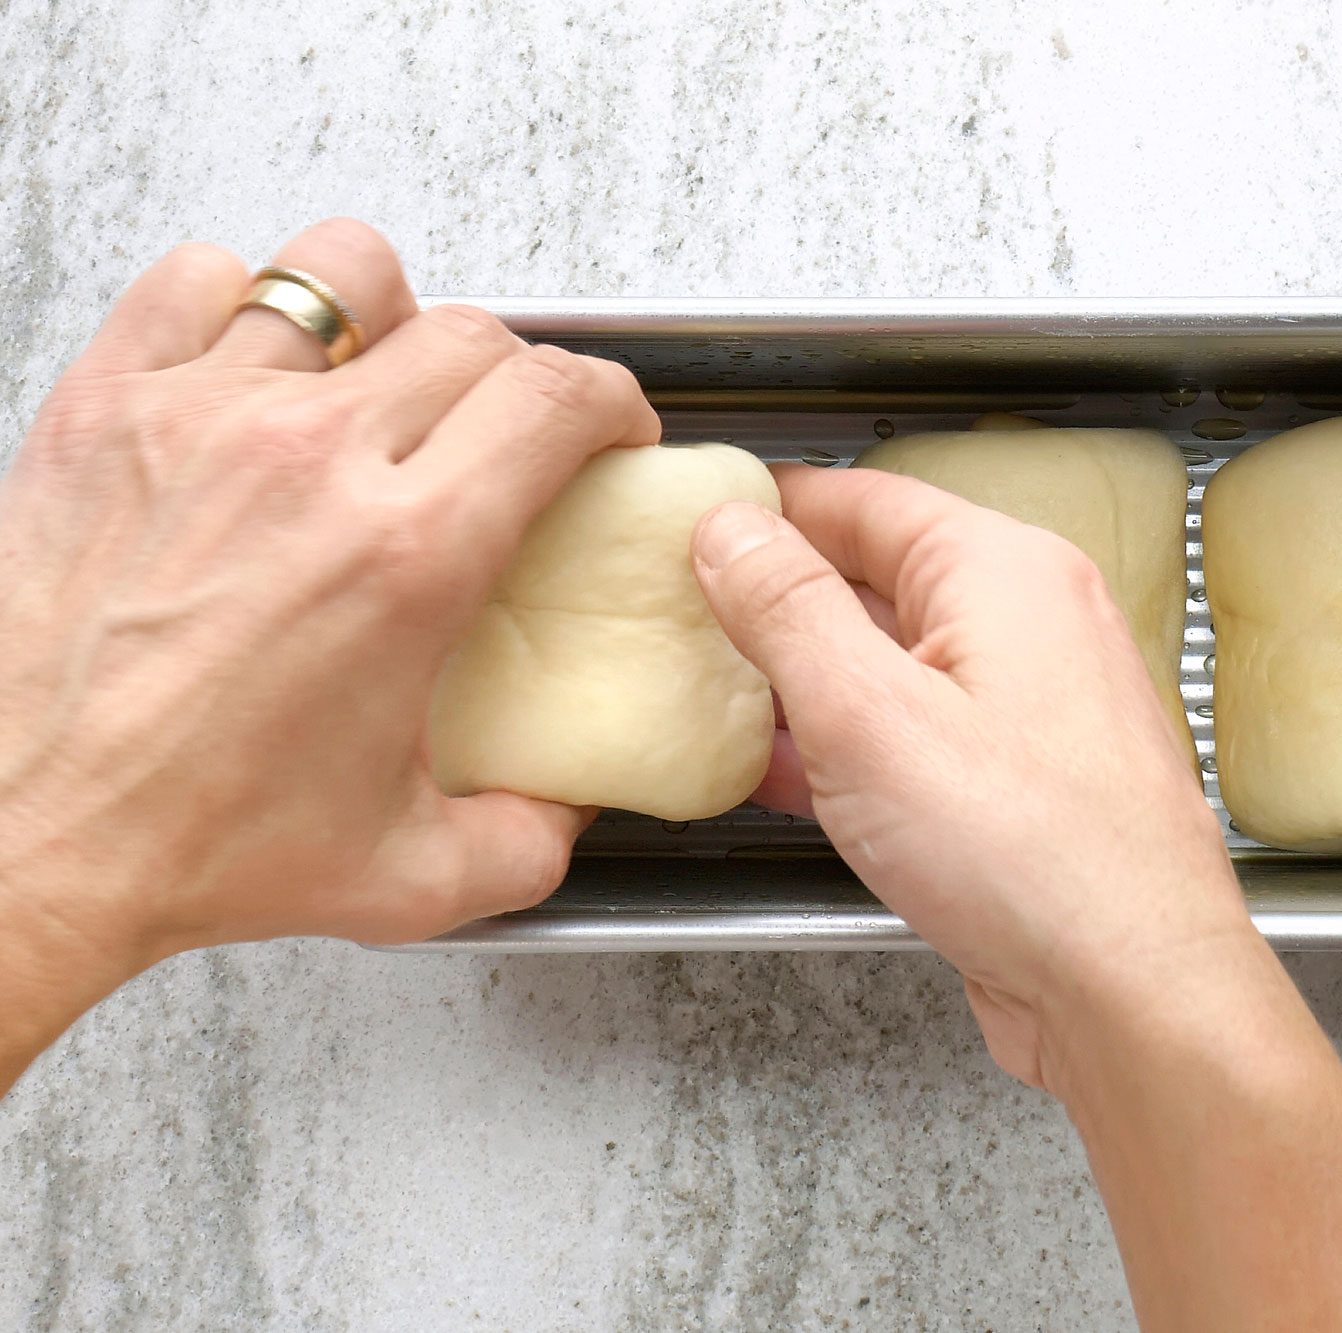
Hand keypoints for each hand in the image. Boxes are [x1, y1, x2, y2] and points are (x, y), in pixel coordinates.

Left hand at [0, 219, 655, 983]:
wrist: (20, 837)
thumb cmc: (185, 841)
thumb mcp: (412, 877)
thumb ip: (530, 840)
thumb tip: (572, 802)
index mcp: (407, 556)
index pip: (555, 398)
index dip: (610, 399)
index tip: (606, 427)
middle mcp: (311, 463)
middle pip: (471, 332)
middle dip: (520, 374)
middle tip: (509, 429)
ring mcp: (202, 419)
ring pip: (342, 274)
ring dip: (392, 316)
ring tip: (385, 372)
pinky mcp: (106, 410)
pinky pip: (196, 280)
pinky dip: (242, 303)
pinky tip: (257, 367)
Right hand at [692, 468, 1341, 1329]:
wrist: (1133, 992)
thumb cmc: (1032, 854)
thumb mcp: (866, 712)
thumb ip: (787, 609)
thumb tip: (728, 528)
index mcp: (1003, 572)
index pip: (861, 498)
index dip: (767, 507)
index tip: (689, 523)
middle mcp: (1033, 625)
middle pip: (880, 579)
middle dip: (779, 602)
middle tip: (684, 619)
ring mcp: (1036, 709)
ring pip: (897, 665)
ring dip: (809, 684)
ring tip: (717, 700)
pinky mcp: (1027, 788)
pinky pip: (922, 738)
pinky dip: (852, 749)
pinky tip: (788, 780)